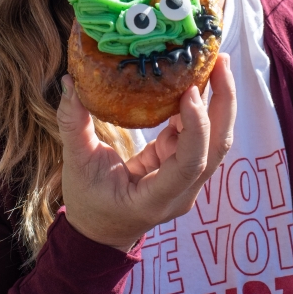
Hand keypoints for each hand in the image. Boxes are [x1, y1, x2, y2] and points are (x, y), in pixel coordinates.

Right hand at [57, 54, 235, 250]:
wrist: (102, 232)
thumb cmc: (89, 204)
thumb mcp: (77, 166)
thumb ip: (73, 125)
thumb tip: (70, 81)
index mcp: (156, 198)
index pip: (188, 164)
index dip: (196, 128)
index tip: (190, 92)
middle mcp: (182, 192)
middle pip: (216, 147)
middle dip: (223, 102)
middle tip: (220, 60)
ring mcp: (188, 181)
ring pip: (215, 140)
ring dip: (219, 101)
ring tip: (216, 62)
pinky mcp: (183, 166)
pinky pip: (199, 136)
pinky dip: (199, 108)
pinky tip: (192, 80)